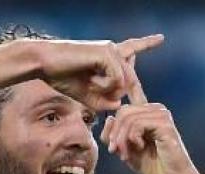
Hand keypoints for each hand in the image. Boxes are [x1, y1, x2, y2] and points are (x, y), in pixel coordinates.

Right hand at [33, 34, 163, 110]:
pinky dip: (105, 87)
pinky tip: (91, 82)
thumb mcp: (85, 94)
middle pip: (131, 79)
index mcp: (108, 55)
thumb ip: (103, 101)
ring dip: (108, 92)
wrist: (43, 64)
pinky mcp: (106, 53)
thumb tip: (119, 104)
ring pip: (124, 82)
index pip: (132, 49)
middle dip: (127, 95)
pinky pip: (117, 79)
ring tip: (90, 86)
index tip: (161, 38)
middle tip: (109, 103)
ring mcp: (111, 50)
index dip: (146, 43)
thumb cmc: (61, 77)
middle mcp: (113, 50)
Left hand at [99, 58, 204, 173]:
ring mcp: (161, 115)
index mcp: (146, 112)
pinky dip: (131, 138)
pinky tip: (138, 147)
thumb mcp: (125, 148)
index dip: (130, 69)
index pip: (134, 87)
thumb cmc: (150, 165)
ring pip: (127, 118)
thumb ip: (115, 133)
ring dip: (121, 138)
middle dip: (114, 132)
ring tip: (123, 153)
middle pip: (122, 109)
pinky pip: (137, 125)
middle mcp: (155, 109)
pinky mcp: (165, 124)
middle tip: (114, 151)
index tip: (128, 51)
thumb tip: (110, 119)